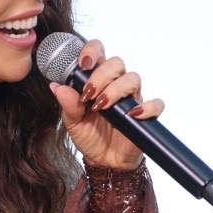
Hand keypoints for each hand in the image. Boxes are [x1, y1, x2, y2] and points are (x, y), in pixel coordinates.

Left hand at [48, 39, 162, 169]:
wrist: (104, 161)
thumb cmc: (90, 136)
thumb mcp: (73, 122)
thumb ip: (67, 105)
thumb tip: (56, 87)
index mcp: (98, 80)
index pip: (99, 53)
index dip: (92, 51)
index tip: (83, 64)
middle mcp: (116, 85)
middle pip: (117, 63)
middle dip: (101, 75)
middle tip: (89, 94)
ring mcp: (132, 99)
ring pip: (133, 78)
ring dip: (116, 89)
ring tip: (101, 106)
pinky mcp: (145, 115)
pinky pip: (156, 104)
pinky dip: (146, 107)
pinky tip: (131, 115)